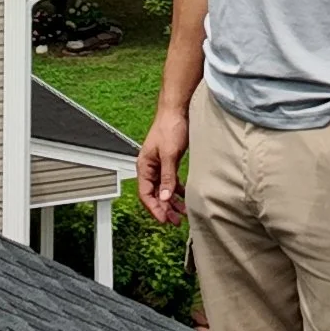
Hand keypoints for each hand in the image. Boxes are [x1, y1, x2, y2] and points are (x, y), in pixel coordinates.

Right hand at [137, 105, 190, 224]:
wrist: (178, 110)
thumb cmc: (170, 126)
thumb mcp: (170, 154)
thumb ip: (167, 177)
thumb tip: (165, 197)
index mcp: (144, 166)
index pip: (145, 194)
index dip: (154, 209)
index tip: (164, 220)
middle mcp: (150, 167)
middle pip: (154, 194)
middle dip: (164, 208)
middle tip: (176, 221)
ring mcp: (159, 165)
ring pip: (163, 190)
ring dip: (172, 202)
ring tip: (182, 213)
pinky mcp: (169, 161)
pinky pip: (170, 182)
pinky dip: (177, 191)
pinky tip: (185, 197)